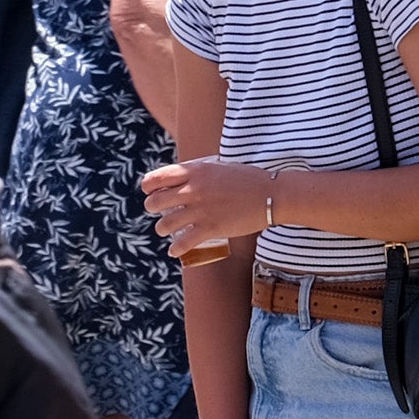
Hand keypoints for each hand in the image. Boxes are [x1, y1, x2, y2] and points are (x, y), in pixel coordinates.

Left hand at [139, 157, 272, 258]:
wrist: (269, 195)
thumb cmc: (247, 179)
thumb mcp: (218, 167)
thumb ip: (199, 173)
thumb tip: (183, 180)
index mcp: (195, 171)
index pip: (158, 177)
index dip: (149, 186)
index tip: (149, 191)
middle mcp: (193, 190)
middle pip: (155, 202)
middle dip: (153, 208)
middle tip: (159, 212)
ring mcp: (201, 210)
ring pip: (165, 224)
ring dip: (163, 228)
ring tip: (166, 230)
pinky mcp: (211, 229)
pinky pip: (183, 243)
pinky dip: (176, 249)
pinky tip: (174, 251)